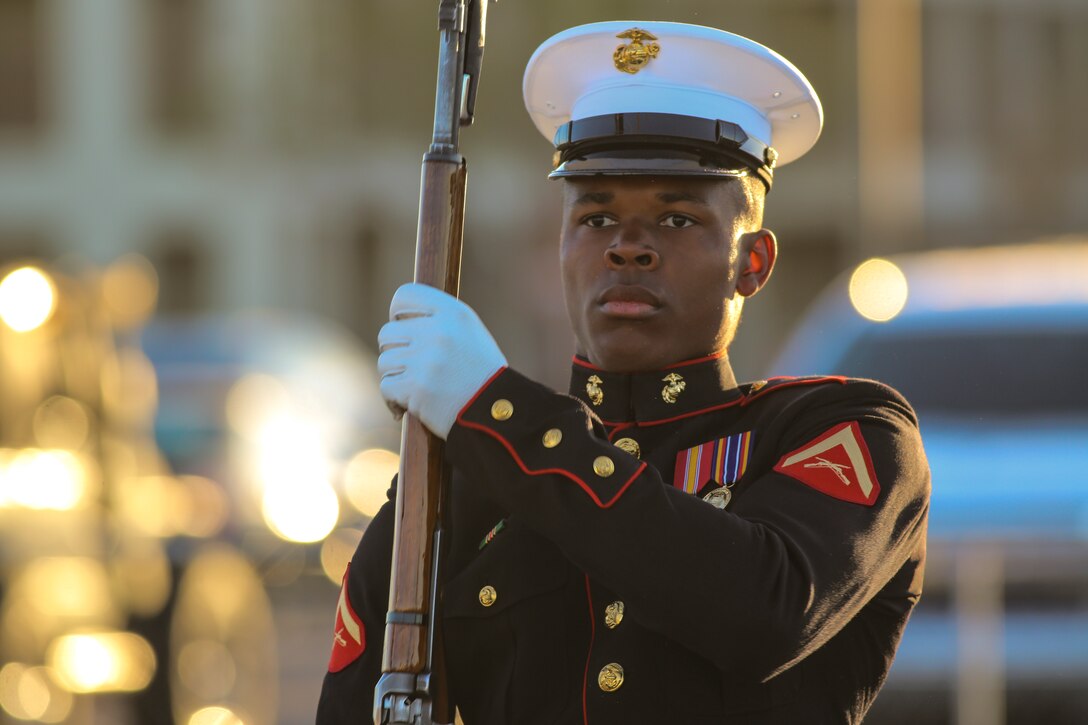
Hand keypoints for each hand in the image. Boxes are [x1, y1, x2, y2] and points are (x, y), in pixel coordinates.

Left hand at [377, 283, 506, 438]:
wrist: (496, 413)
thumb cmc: (481, 375)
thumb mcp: (470, 334)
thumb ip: (439, 320)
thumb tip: (399, 319)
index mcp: (454, 313)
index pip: (405, 295)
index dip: (398, 313)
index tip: (404, 328)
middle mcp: (439, 332)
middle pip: (388, 332)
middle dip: (396, 351)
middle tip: (412, 366)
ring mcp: (426, 360)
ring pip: (385, 361)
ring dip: (395, 376)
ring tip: (414, 387)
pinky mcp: (417, 388)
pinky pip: (386, 386)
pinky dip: (392, 399)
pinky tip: (406, 405)